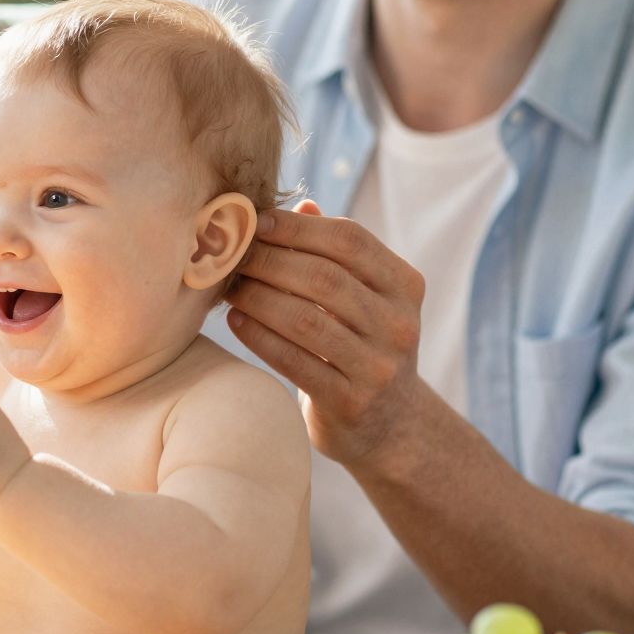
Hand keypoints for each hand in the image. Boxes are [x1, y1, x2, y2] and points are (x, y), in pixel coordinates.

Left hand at [224, 199, 430, 470]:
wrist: (391, 426)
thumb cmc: (362, 345)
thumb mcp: (366, 298)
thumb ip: (338, 254)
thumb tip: (300, 206)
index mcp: (405, 285)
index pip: (350, 240)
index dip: (296, 228)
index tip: (254, 221)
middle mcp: (399, 324)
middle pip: (324, 278)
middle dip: (269, 261)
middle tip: (230, 255)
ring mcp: (379, 366)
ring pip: (306, 319)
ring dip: (258, 298)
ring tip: (228, 287)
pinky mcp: (351, 402)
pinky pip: (294, 361)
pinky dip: (259, 337)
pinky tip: (236, 321)